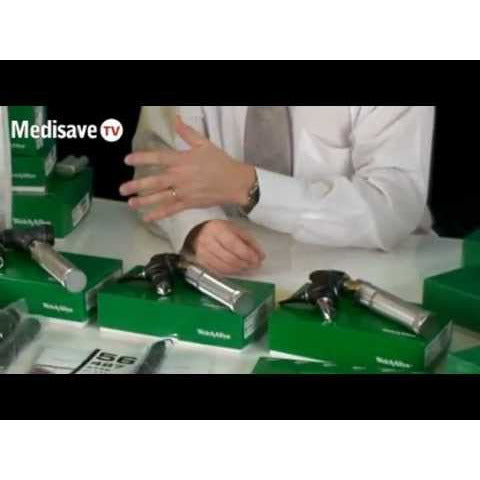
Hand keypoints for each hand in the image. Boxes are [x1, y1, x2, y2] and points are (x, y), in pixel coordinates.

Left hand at [120, 116, 255, 222]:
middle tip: (122, 189)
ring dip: (144, 201)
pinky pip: (171, 210)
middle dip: (137, 185)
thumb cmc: (220, 162)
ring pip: (160, 197)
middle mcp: (180, 177)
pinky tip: (147, 217)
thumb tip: (176, 119)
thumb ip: (187, 133)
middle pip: (154, 181)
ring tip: (130, 203)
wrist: (235, 182)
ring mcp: (183, 192)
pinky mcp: (189, 203)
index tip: (127, 160)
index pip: (158, 158)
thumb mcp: (204, 144)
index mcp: (182, 160)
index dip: (142, 158)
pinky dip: (159, 214)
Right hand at [186, 220, 265, 275]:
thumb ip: (249, 241)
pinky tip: (237, 269)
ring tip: (247, 267)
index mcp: (218, 230)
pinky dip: (230, 272)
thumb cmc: (220, 230)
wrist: (199, 233)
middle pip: (230, 258)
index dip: (248, 254)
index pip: (234, 245)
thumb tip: (260, 255)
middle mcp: (208, 242)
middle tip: (254, 264)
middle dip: (245, 264)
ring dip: (239, 269)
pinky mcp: (202, 263)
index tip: (257, 259)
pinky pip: (218, 272)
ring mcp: (203, 254)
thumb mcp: (236, 229)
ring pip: (224, 267)